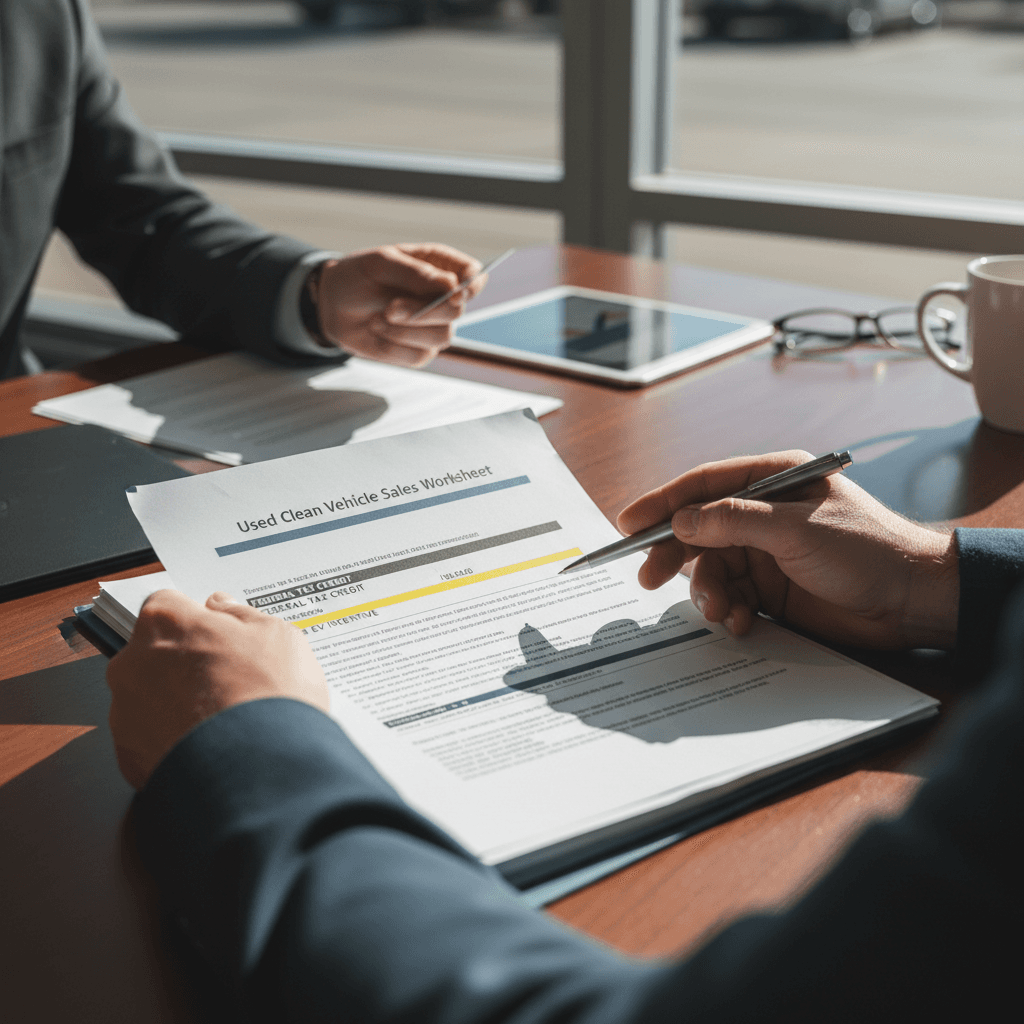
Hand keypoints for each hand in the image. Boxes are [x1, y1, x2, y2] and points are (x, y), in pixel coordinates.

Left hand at [107, 590, 328, 788]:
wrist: (261, 768)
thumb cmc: (268, 694)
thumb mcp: (276, 634)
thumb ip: (240, 614)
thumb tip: (223, 607)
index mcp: (165, 622)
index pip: (168, 603)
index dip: (196, 618)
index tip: (217, 632)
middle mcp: (132, 663)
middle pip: (152, 651)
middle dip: (182, 660)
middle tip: (227, 676)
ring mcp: (126, 714)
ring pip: (148, 698)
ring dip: (175, 702)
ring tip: (222, 717)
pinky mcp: (128, 759)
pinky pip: (149, 740)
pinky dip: (172, 740)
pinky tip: (210, 744)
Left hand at [313, 243, 483, 366]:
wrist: (333, 305)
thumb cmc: (359, 276)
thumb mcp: (381, 264)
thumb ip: (416, 273)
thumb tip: (451, 285)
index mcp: (439, 267)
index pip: (473, 275)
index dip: (470, 285)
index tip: (452, 292)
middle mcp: (442, 298)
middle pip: (457, 311)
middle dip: (424, 312)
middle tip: (390, 308)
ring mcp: (433, 327)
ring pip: (441, 338)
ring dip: (404, 330)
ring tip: (377, 318)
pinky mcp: (420, 351)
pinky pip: (418, 355)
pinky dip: (393, 346)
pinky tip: (377, 331)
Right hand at [616, 451, 958, 649]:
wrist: (912, 601)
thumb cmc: (866, 549)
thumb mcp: (795, 528)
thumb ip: (733, 522)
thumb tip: (680, 521)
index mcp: (773, 480)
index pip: (704, 485)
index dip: (662, 502)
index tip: (627, 523)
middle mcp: (765, 513)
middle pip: (699, 529)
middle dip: (673, 555)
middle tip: (647, 578)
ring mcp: (767, 552)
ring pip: (712, 568)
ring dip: (706, 591)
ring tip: (718, 610)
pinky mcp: (772, 589)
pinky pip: (731, 596)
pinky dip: (727, 610)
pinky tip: (738, 622)